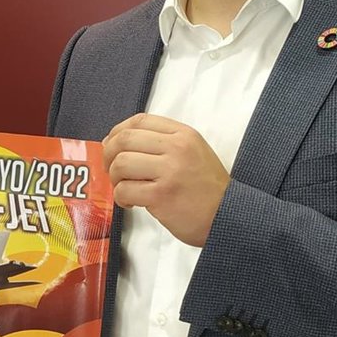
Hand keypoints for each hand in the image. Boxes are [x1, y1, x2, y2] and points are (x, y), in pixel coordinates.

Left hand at [103, 113, 229, 245]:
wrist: (228, 216)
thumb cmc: (207, 189)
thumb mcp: (193, 152)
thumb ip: (164, 143)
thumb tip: (119, 142)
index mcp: (183, 135)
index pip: (140, 121)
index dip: (118, 131)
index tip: (112, 144)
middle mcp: (177, 148)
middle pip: (124, 139)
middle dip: (108, 154)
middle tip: (111, 169)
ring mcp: (169, 171)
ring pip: (121, 163)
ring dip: (115, 177)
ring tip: (125, 187)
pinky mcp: (161, 195)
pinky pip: (125, 190)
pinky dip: (121, 197)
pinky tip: (131, 202)